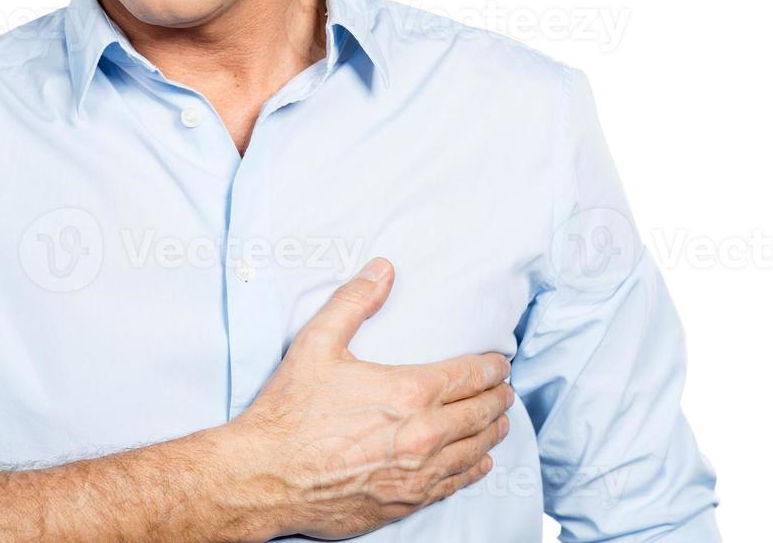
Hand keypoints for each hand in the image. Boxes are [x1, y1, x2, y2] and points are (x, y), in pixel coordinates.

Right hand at [227, 258, 511, 539]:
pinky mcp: (407, 502)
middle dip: (498, 397)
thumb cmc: (289, 413)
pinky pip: (455, 483)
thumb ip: (353, 303)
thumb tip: (382, 270)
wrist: (267, 477)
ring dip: (492, 432)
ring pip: (474, 449)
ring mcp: (418, 474)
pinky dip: (473, 469)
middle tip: (506, 389)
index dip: (491, 367)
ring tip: (500, 421)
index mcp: (408, 393)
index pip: (470, 376)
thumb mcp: (316, 344)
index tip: (500, 363)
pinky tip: (478, 462)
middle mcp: (423, 436)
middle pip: (480, 413)